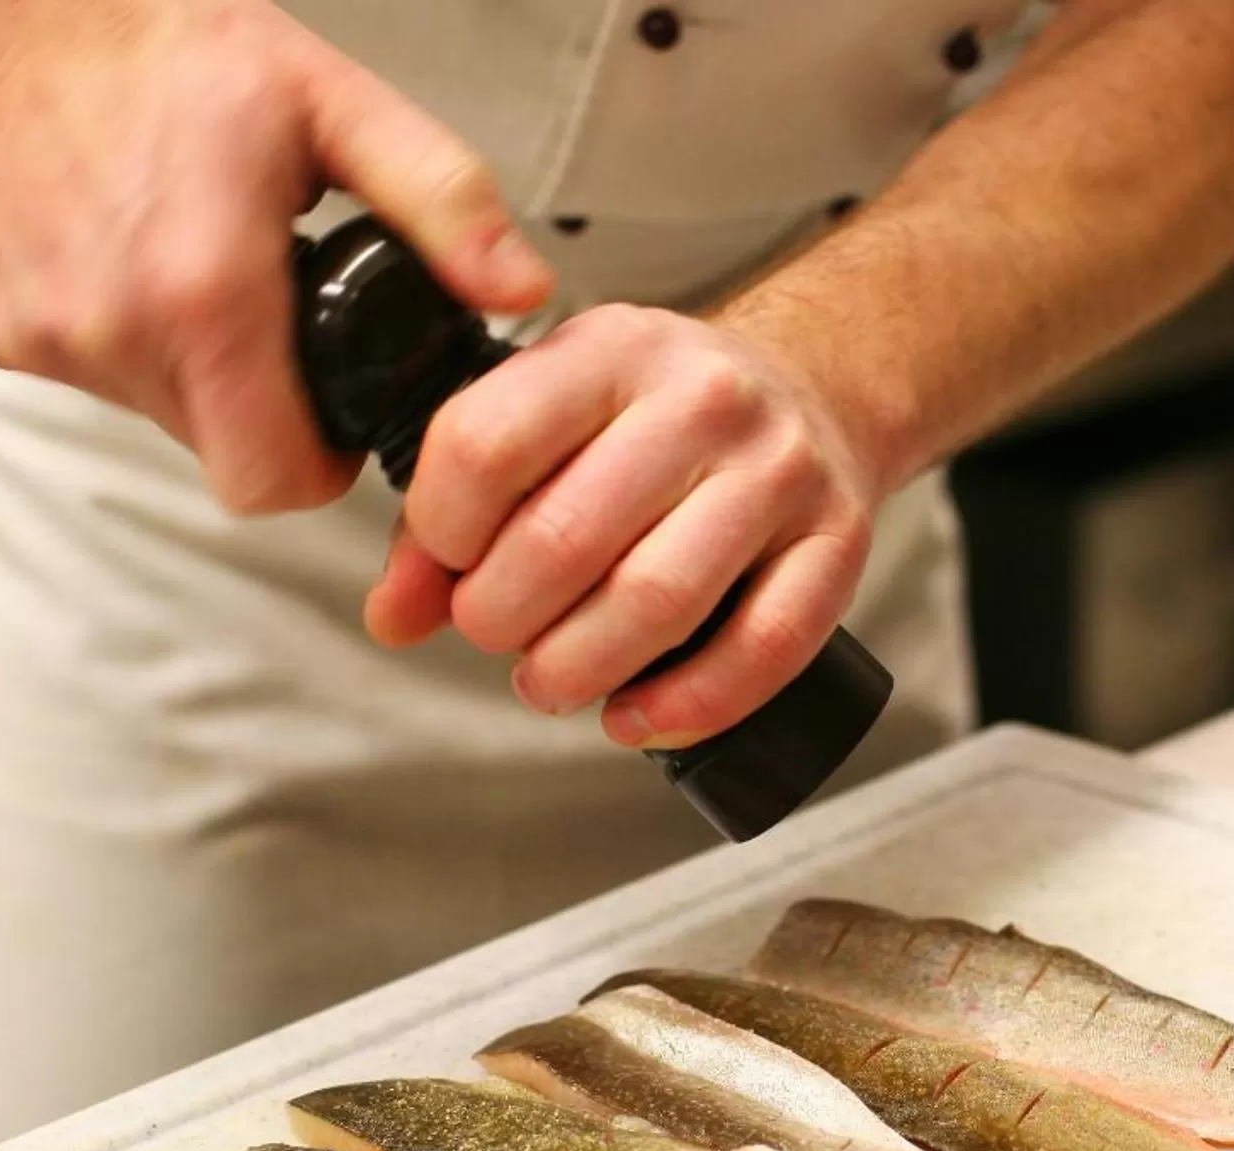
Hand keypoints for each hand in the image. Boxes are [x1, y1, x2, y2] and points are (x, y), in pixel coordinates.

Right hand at [0, 0, 550, 512]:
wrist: (8, 1)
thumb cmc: (164, 41)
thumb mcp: (336, 106)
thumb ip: (444, 203)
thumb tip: (519, 289)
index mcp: (205, 296)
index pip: (276, 482)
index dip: (321, 467)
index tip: (334, 419)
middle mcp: (111, 331)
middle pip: (220, 453)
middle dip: (263, 411)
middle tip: (275, 322)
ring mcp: (39, 336)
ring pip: (153, 414)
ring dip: (190, 370)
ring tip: (196, 268)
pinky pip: (83, 373)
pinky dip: (117, 337)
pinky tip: (126, 257)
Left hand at [372, 306, 880, 748]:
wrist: (813, 388)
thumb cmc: (660, 420)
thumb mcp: (555, 416)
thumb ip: (461, 506)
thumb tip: (394, 615)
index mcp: (609, 348)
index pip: (486, 445)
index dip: (441, 532)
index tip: (449, 563)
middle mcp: (701, 398)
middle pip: (564, 539)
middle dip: (501, 617)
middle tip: (496, 635)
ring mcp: (779, 470)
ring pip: (659, 601)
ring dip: (580, 669)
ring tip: (551, 682)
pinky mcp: (838, 541)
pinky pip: (764, 648)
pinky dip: (688, 706)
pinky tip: (638, 719)